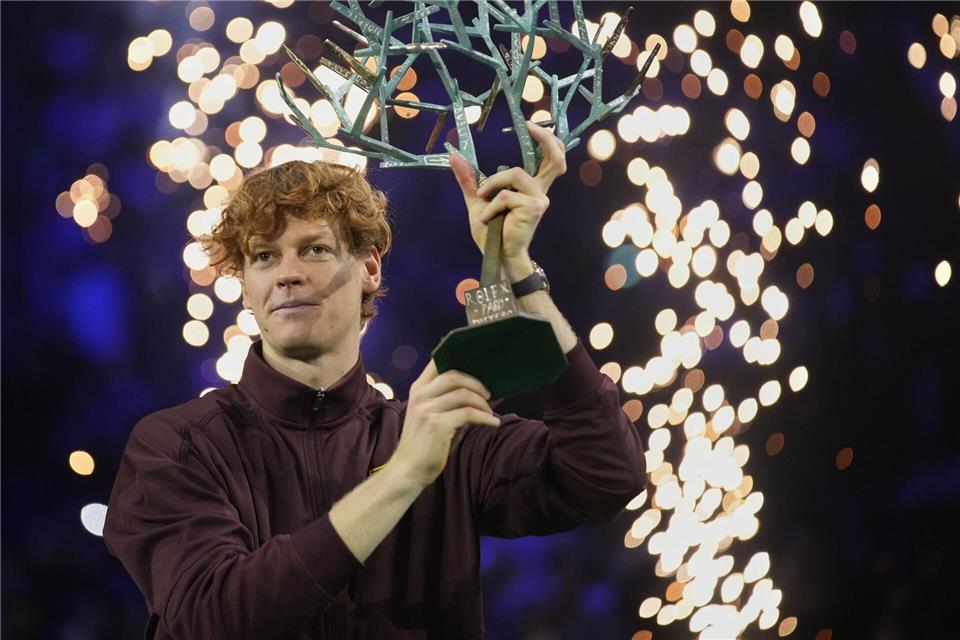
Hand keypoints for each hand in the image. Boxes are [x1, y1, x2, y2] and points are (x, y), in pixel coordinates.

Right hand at [391, 360, 499, 486]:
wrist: (409, 470)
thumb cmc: (427, 443)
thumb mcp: (439, 417)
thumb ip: (457, 403)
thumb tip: (490, 393)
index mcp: (418, 389)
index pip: (437, 362)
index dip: (459, 358)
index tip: (478, 366)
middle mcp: (420, 395)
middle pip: (454, 375)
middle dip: (477, 383)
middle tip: (489, 395)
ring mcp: (427, 409)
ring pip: (464, 394)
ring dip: (482, 403)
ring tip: (490, 413)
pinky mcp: (437, 424)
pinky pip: (468, 413)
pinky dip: (485, 418)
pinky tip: (493, 423)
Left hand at [449, 121, 566, 268]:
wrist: (497, 255)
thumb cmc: (492, 232)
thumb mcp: (477, 200)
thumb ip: (469, 179)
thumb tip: (454, 156)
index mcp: (532, 186)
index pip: (550, 159)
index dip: (547, 140)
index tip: (531, 125)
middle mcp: (540, 190)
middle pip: (555, 157)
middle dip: (545, 137)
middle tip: (529, 124)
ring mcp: (539, 198)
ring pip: (513, 174)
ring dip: (492, 186)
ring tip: (484, 206)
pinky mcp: (533, 207)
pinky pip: (505, 195)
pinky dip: (491, 206)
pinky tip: (488, 219)